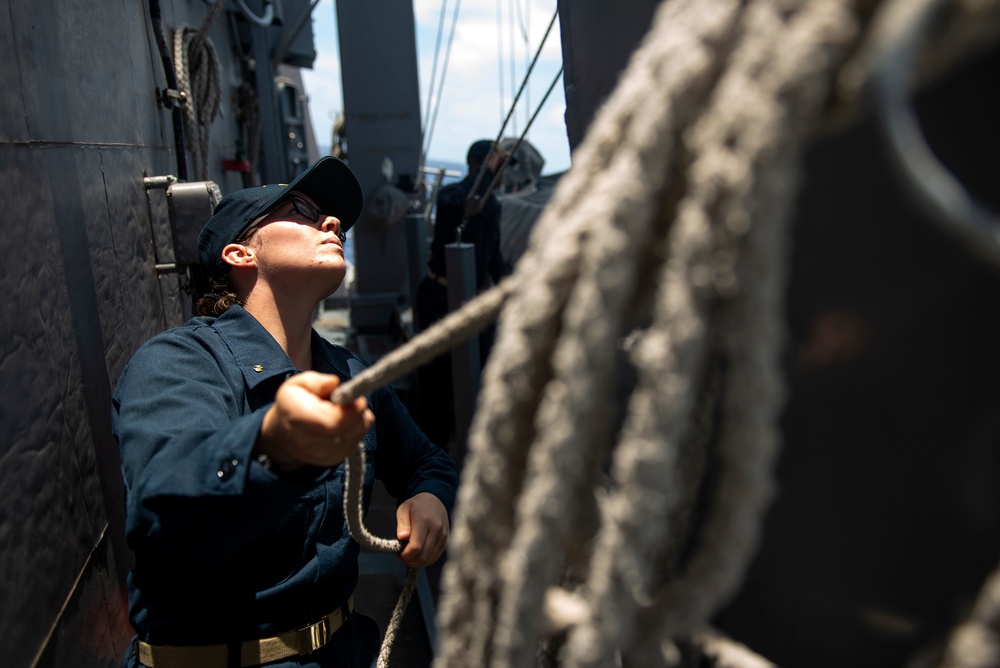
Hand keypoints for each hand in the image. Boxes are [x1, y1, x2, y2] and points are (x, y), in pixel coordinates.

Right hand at [257, 372, 373, 470]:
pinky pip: (356, 442)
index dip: (351, 408)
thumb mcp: (296, 384)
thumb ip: (316, 381)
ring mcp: (322, 454)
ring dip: (359, 419)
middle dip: (358, 411)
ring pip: (356, 434)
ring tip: (345, 411)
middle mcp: (308, 441)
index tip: (356, 396)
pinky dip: (356, 429)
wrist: (283, 435)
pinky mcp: (333, 459)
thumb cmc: (292, 404)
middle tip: (352, 400)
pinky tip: (345, 422)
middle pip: (348, 428)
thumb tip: (334, 382)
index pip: (333, 420)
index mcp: (297, 416)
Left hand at [396, 493, 449, 567]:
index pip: (416, 546)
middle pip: (423, 556)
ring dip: (417, 562)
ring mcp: (443, 536)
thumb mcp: (403, 509)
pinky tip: (418, 554)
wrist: (435, 499)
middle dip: (410, 561)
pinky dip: (425, 560)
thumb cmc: (416, 505)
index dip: (405, 555)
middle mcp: (436, 529)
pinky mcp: (446, 540)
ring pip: (429, 559)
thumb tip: (402, 538)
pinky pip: (435, 557)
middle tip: (402, 556)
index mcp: (424, 520)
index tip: (399, 553)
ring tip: (409, 555)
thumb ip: (402, 524)